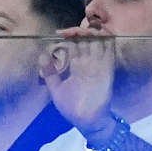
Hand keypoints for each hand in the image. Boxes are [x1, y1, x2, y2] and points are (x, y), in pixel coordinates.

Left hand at [39, 24, 117, 142]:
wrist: (87, 121)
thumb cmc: (72, 108)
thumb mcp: (56, 89)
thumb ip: (50, 73)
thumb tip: (42, 55)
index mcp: (77, 66)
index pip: (74, 45)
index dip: (69, 37)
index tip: (59, 33)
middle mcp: (88, 63)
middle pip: (86, 40)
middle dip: (79, 32)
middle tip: (70, 30)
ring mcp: (98, 65)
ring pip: (98, 42)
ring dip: (92, 34)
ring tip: (82, 29)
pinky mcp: (107, 69)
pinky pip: (109, 51)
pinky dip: (107, 41)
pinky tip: (100, 34)